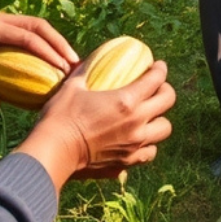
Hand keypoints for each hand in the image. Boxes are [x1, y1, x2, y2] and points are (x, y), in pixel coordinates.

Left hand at [0, 15, 78, 113]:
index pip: (27, 36)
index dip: (49, 51)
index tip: (64, 68)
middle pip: (37, 26)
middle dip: (58, 43)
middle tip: (75, 63)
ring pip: (33, 28)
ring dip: (52, 43)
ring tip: (67, 62)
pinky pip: (24, 35)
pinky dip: (39, 46)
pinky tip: (46, 63)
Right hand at [19, 60, 175, 187]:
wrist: (52, 153)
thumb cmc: (60, 117)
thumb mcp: (73, 86)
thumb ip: (87, 70)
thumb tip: (93, 58)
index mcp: (127, 101)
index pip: (156, 79)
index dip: (160, 69)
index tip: (158, 66)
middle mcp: (137, 123)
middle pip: (168, 102)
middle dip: (165, 91)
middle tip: (156, 88)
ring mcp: (134, 145)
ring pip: (164, 129)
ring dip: (159, 120)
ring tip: (149, 116)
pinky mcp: (126, 163)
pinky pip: (148, 153)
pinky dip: (147, 145)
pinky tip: (137, 140)